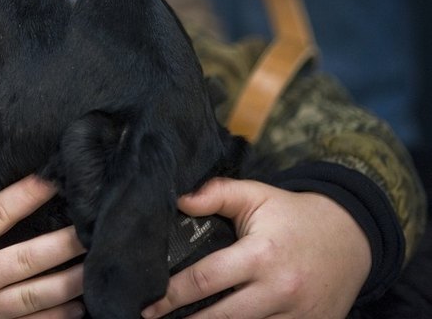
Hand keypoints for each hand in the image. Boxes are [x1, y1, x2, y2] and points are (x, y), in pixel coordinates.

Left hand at [142, 178, 370, 318]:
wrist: (352, 238)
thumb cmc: (293, 216)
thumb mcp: (257, 195)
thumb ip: (217, 193)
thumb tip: (178, 199)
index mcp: (261, 254)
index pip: (206, 280)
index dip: (172, 295)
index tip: (148, 305)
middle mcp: (279, 290)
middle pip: (221, 318)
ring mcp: (296, 316)